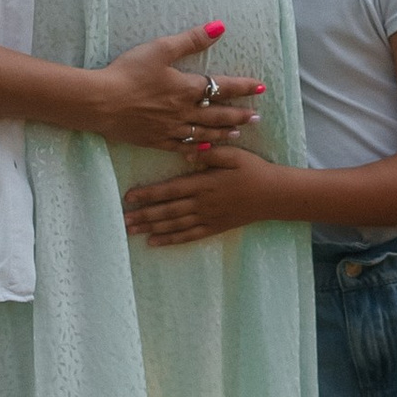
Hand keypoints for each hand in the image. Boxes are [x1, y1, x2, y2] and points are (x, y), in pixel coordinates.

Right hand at [88, 28, 266, 152]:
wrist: (100, 102)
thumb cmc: (128, 72)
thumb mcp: (160, 49)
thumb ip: (191, 40)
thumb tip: (219, 27)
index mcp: (186, 88)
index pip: (222, 87)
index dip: (243, 87)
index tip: (261, 87)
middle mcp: (183, 111)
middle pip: (217, 114)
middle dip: (239, 115)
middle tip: (256, 117)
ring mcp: (170, 128)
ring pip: (203, 132)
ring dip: (223, 132)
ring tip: (238, 134)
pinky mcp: (155, 140)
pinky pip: (182, 146)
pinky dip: (197, 147)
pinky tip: (205, 148)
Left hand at [124, 148, 287, 243]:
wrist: (274, 195)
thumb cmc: (254, 170)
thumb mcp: (234, 155)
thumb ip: (210, 155)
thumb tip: (187, 156)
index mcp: (204, 183)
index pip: (171, 189)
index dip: (149, 194)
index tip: (129, 196)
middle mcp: (203, 203)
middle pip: (167, 210)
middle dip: (143, 215)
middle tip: (122, 219)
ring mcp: (208, 218)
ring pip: (174, 225)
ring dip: (151, 228)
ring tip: (131, 231)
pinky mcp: (214, 228)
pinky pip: (188, 236)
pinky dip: (170, 240)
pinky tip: (154, 242)